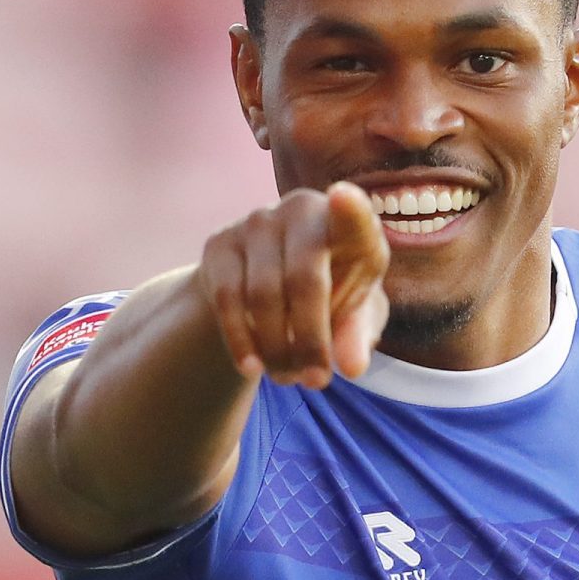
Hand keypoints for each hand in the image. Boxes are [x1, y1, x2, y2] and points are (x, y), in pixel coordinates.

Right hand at [198, 181, 390, 388]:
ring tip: (288, 377)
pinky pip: (227, 300)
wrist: (271, 283)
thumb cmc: (331, 294)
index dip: (349, 208)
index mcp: (349, 224)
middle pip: (303, 279)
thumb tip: (353, 366)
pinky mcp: (220, 244)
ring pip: (262, 295)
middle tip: (316, 382)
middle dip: (310, 340)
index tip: (342, 197)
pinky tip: (252, 368)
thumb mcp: (353, 316)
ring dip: (276, 347)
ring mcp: (256, 222)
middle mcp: (301, 210)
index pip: (353, 215)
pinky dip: (241, 341)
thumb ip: (357, 335)